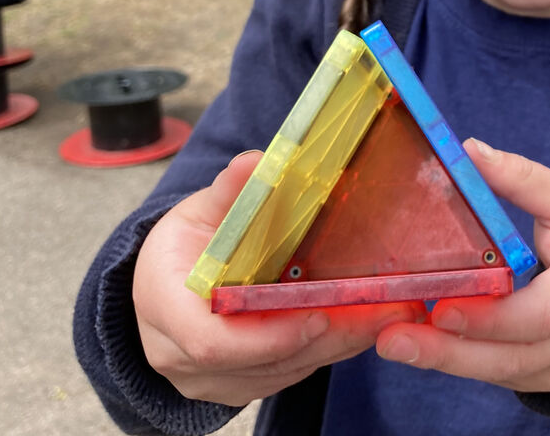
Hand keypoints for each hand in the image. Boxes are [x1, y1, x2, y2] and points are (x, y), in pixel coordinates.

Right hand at [134, 152, 423, 405]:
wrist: (165, 283)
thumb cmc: (185, 242)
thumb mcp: (200, 210)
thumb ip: (230, 191)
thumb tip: (255, 163)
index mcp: (164, 305)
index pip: (212, 341)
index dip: (268, 335)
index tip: (318, 316)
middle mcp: (178, 354)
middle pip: (259, 363)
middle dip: (324, 339)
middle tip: (381, 312)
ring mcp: (207, 379)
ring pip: (280, 374)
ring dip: (334, 347)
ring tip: (385, 314)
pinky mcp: (236, 385)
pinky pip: (285, 376)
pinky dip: (325, 351)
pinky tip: (362, 324)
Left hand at [376, 139, 549, 392]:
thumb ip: (523, 178)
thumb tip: (469, 150)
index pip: (544, 313)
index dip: (494, 316)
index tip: (443, 306)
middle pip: (511, 356)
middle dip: (449, 351)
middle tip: (392, 338)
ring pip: (497, 373)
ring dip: (441, 360)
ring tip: (391, 342)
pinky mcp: (537, 378)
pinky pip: (492, 374)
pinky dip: (453, 360)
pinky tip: (414, 343)